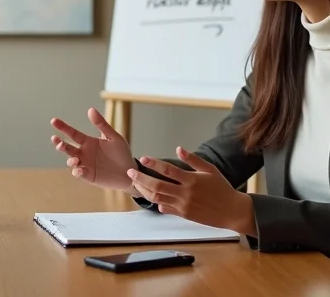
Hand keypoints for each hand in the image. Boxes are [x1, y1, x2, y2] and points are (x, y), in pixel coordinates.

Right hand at [50, 108, 136, 191]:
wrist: (131, 173)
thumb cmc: (122, 154)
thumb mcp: (113, 137)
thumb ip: (102, 125)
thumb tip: (90, 109)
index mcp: (88, 142)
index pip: (72, 133)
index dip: (62, 127)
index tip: (53, 120)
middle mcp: (84, 153)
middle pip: (67, 147)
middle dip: (59, 144)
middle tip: (56, 139)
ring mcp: (85, 164)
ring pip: (71, 161)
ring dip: (70, 160)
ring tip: (75, 159)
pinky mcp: (89, 176)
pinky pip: (79, 173)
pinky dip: (77, 171)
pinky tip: (80, 169)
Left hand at [128, 146, 255, 234]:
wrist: (233, 211)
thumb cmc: (222, 188)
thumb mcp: (210, 170)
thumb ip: (193, 160)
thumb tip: (179, 148)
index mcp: (192, 180)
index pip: (168, 170)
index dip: (154, 164)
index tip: (142, 159)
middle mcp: (185, 193)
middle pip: (157, 185)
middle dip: (141, 178)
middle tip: (130, 172)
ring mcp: (183, 205)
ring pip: (158, 198)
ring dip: (144, 190)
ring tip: (136, 184)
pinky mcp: (184, 215)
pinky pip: (165, 209)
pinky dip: (157, 203)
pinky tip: (151, 196)